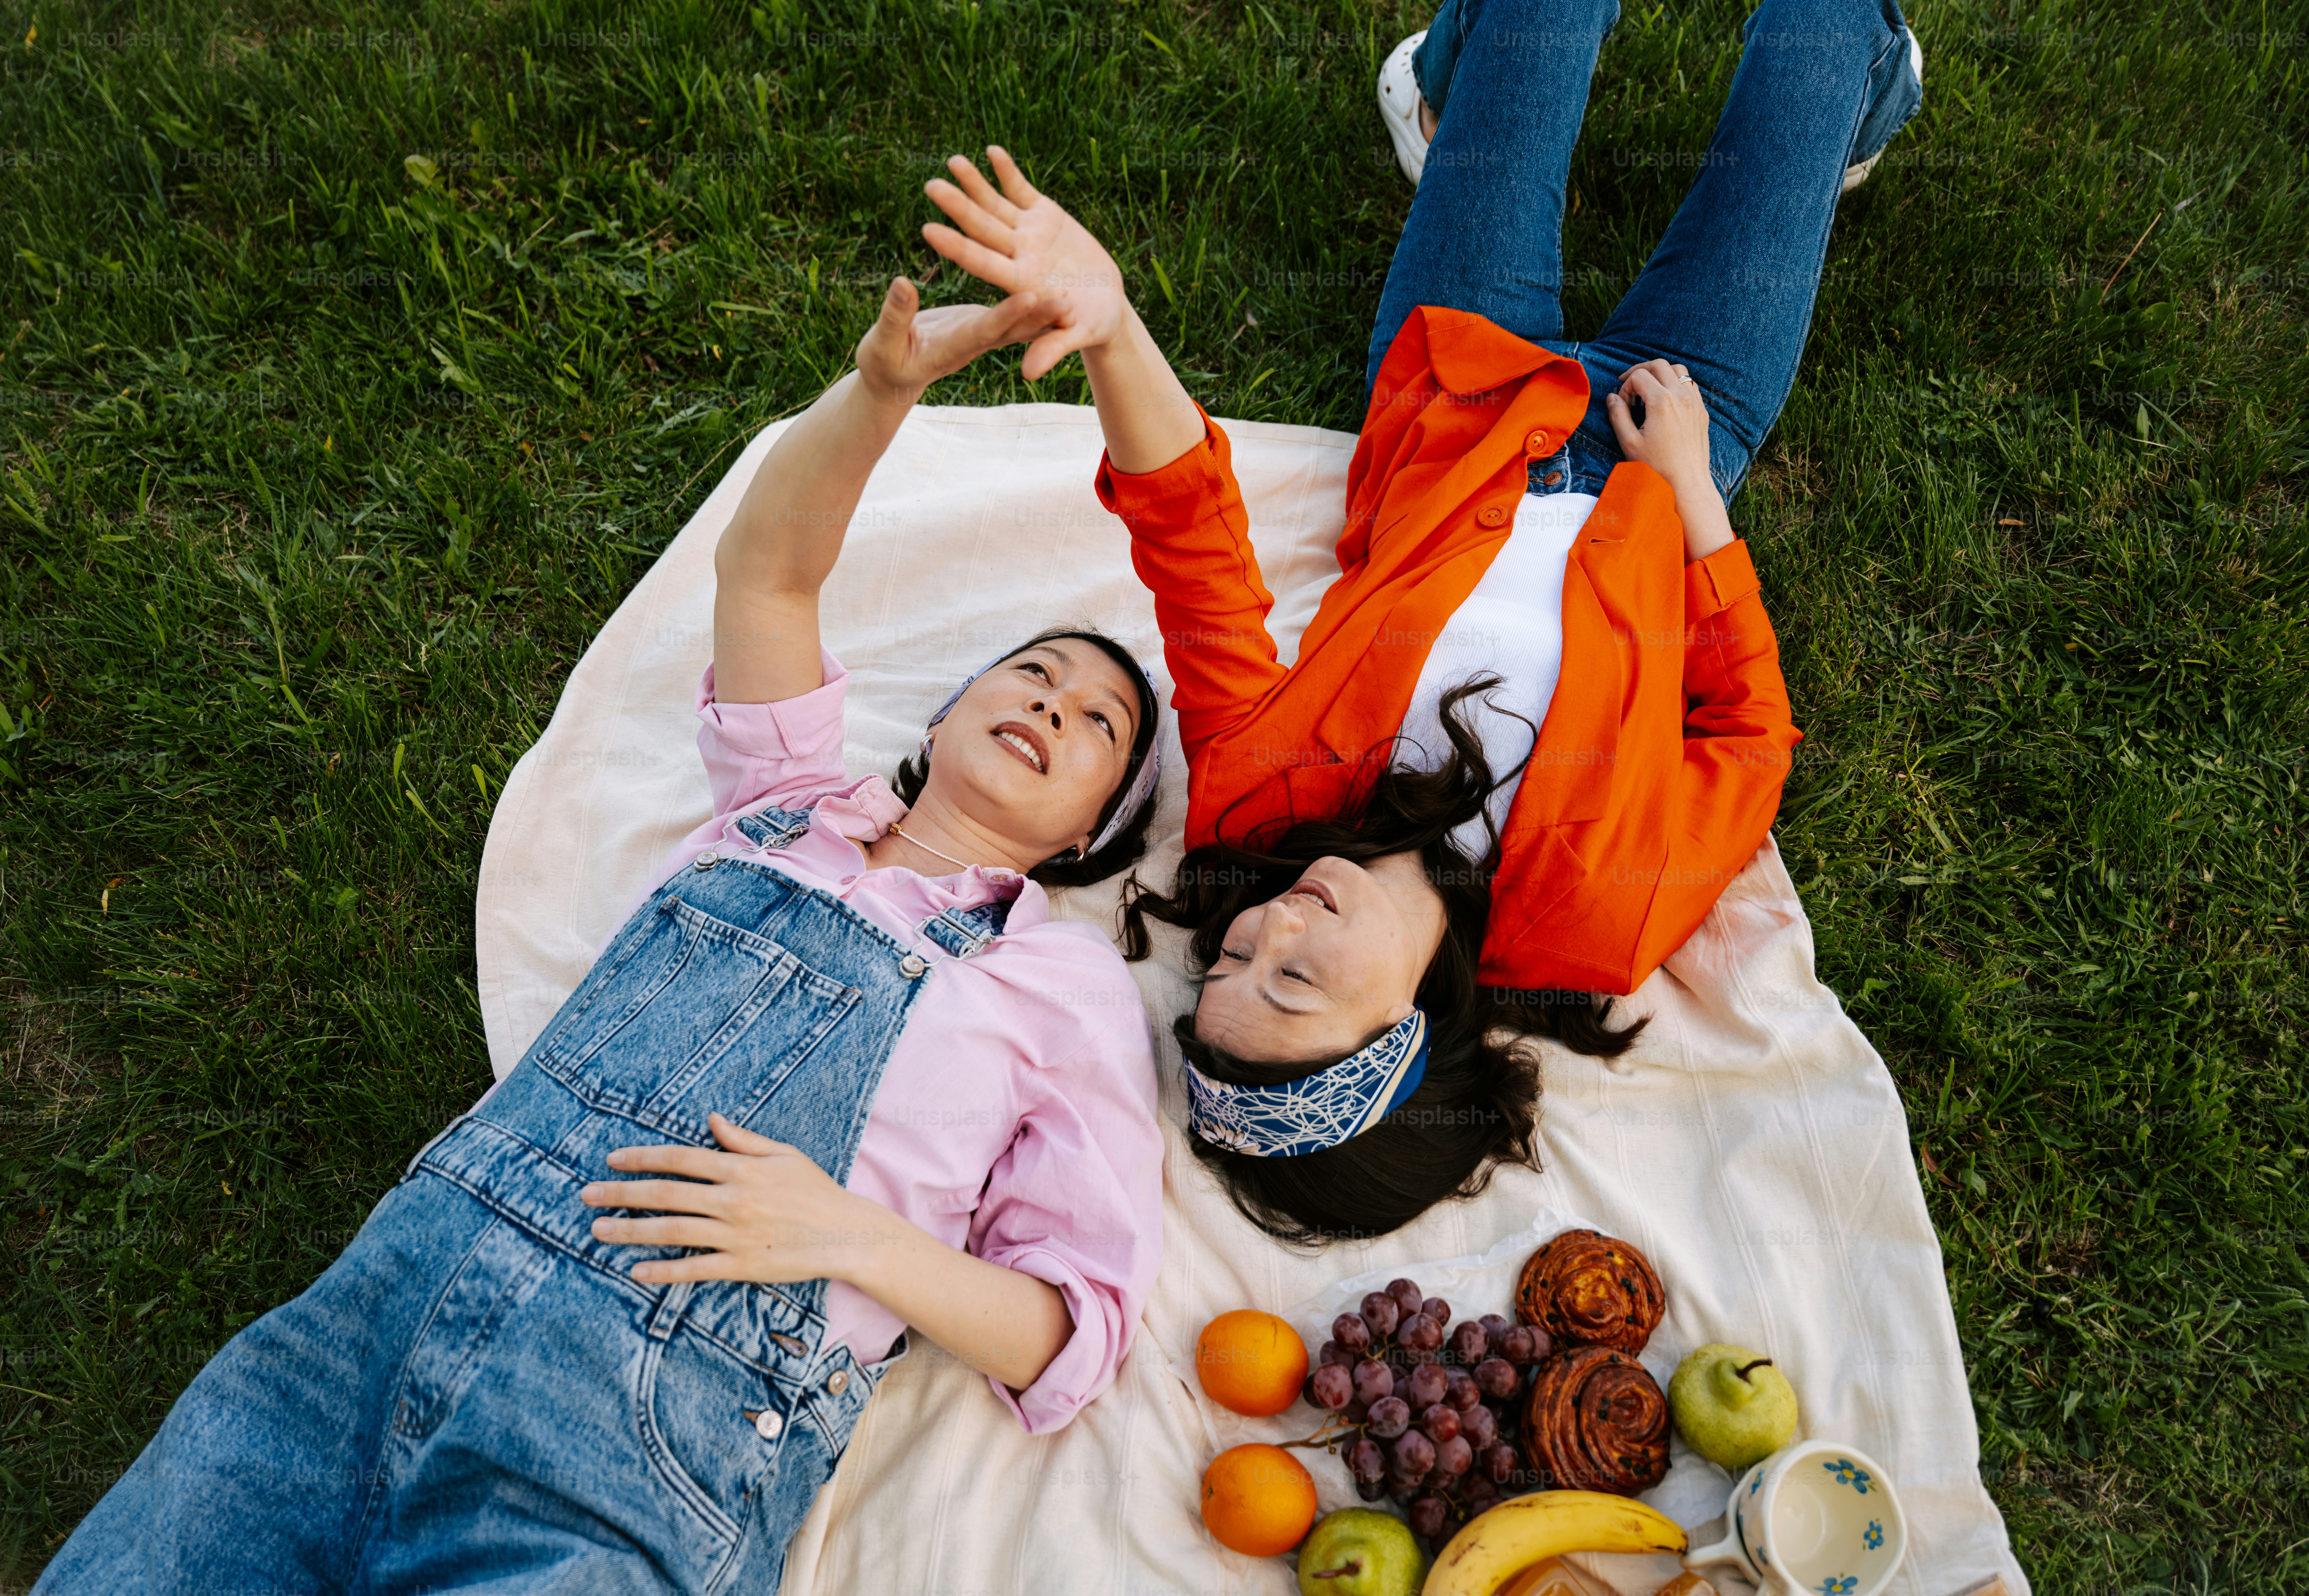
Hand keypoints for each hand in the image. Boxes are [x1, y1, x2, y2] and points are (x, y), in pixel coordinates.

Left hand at [580, 1112, 896, 1284]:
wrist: (845, 1234)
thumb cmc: (815, 1191)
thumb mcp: (783, 1154)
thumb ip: (743, 1139)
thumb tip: (710, 1119)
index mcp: (741, 1169)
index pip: (680, 1158)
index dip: (642, 1157)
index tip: (612, 1159)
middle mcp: (733, 1200)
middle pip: (666, 1194)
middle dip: (622, 1193)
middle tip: (587, 1196)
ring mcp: (735, 1235)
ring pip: (672, 1231)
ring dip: (631, 1231)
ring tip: (599, 1231)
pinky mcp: (741, 1265)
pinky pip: (694, 1269)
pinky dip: (663, 1271)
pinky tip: (635, 1270)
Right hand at [854, 274, 1056, 405]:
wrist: (893, 378)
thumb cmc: (882, 365)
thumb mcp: (882, 344)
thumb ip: (894, 317)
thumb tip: (903, 283)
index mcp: (952, 347)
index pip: (984, 329)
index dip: (1007, 314)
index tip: (1030, 297)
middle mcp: (973, 341)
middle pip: (1012, 328)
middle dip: (1040, 315)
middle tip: (1071, 301)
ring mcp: (979, 333)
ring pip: (1016, 321)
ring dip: (1043, 310)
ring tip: (1074, 294)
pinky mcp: (979, 324)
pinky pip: (1008, 311)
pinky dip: (1029, 300)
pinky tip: (1051, 288)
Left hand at [921, 146, 1129, 379]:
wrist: (1106, 306)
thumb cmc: (1093, 324)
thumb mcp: (1077, 334)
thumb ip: (1052, 347)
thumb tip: (1028, 374)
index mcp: (1020, 281)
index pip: (981, 262)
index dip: (958, 246)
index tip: (930, 231)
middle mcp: (1018, 255)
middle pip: (982, 229)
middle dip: (958, 207)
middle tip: (931, 187)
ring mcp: (1028, 234)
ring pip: (995, 205)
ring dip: (974, 184)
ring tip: (952, 161)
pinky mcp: (1044, 217)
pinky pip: (1021, 191)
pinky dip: (1008, 173)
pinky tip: (991, 152)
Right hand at [1604, 358, 1713, 493]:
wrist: (1687, 483)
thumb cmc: (1656, 467)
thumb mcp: (1629, 442)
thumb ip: (1618, 415)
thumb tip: (1612, 397)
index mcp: (1661, 401)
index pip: (1639, 376)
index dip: (1625, 386)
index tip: (1623, 405)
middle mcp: (1680, 396)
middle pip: (1659, 365)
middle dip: (1641, 370)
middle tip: (1629, 384)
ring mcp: (1694, 402)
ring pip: (1679, 371)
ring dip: (1661, 374)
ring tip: (1650, 389)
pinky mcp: (1701, 411)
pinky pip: (1690, 385)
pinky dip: (1677, 385)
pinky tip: (1667, 401)